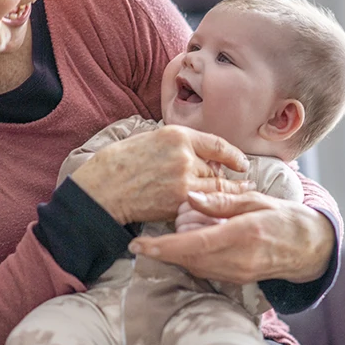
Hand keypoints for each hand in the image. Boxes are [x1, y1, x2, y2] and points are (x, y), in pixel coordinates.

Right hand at [70, 125, 251, 224]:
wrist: (102, 188)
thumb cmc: (121, 162)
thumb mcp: (151, 139)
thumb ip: (179, 145)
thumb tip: (205, 157)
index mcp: (177, 135)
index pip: (217, 144)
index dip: (234, 156)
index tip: (242, 164)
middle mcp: (184, 155)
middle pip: (217, 168)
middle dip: (222, 177)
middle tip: (234, 184)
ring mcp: (183, 180)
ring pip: (215, 187)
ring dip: (221, 193)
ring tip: (232, 198)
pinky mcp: (179, 202)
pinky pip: (203, 204)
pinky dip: (209, 206)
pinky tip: (212, 209)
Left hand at [129, 191, 334, 283]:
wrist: (310, 249)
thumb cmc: (285, 219)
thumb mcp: (257, 201)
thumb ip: (222, 200)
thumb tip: (190, 197)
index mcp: (243, 235)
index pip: (193, 245)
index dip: (162, 247)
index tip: (138, 244)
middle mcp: (238, 260)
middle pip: (187, 259)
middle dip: (167, 244)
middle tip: (171, 220)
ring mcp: (237, 274)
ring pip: (193, 266)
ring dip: (180, 249)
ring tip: (189, 225)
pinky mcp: (236, 279)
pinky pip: (205, 269)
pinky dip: (193, 255)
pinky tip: (198, 238)